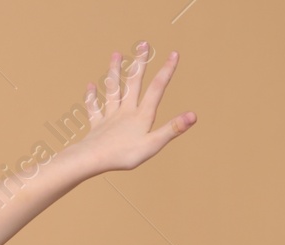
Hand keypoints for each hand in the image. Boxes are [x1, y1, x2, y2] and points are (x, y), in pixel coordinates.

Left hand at [72, 41, 195, 173]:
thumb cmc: (123, 155)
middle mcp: (125, 111)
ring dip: (114, 72)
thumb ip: (172, 129)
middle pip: (133, 83)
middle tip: (143, 43)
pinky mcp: (97, 126)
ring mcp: (109, 117)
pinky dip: (91, 97)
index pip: (157, 89)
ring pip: (113, 90)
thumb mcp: (153, 144)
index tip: (174, 53)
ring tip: (116, 54)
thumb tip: (193, 115)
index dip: (166, 71)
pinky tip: (90, 86)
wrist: (91, 160)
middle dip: (140, 63)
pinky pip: (94, 109)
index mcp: (141, 115)